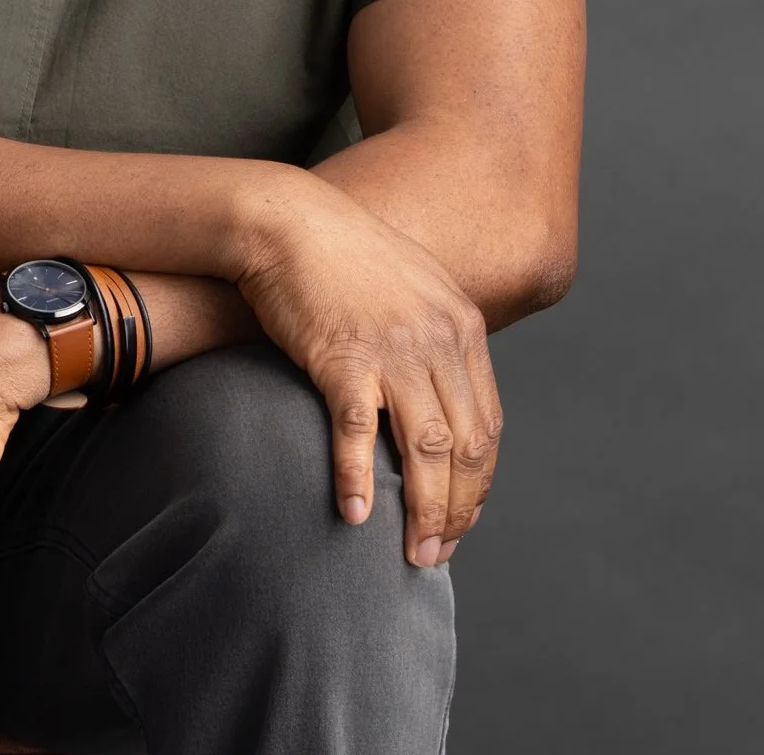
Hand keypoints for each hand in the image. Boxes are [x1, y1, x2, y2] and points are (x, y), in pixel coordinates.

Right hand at [233, 169, 502, 566]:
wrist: (284, 219)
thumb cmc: (338, 254)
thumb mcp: (411, 285)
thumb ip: (435, 334)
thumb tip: (442, 390)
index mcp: (461, 324)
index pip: (488, 423)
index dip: (479, 483)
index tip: (462, 518)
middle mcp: (439, 338)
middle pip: (467, 445)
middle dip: (459, 510)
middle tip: (438, 554)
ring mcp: (393, 347)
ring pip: (428, 448)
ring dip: (426, 511)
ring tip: (414, 552)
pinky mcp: (343, 354)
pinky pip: (359, 431)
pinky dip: (359, 477)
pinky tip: (356, 513)